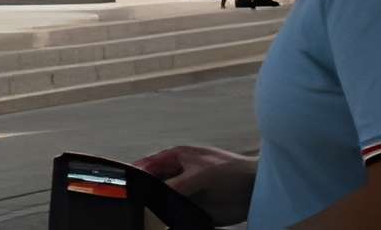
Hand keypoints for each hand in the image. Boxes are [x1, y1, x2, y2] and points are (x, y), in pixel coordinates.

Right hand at [136, 143, 254, 224]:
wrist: (256, 189)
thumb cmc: (231, 170)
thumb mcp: (201, 174)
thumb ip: (178, 184)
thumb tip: (158, 194)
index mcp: (177, 157)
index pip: (149, 165)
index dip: (137, 173)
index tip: (125, 183)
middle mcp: (179, 174)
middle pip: (154, 184)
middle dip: (146, 192)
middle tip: (137, 202)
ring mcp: (187, 192)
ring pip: (164, 200)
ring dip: (158, 206)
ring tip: (150, 214)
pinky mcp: (196, 208)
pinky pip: (178, 214)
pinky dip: (172, 218)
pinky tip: (167, 222)